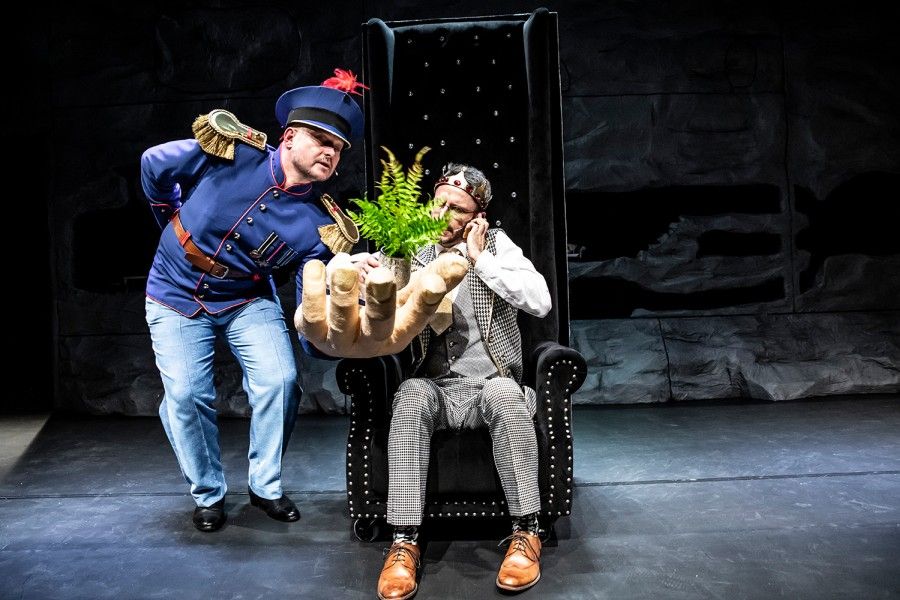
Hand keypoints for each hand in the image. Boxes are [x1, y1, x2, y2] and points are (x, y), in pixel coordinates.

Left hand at [296, 252, 468, 357]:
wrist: (337, 335)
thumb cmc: (381, 311)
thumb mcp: (407, 295)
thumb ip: (434, 278)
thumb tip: (461, 261)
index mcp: (401, 331)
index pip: (417, 316)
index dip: (426, 300)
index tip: (435, 281)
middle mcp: (372, 341)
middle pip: (379, 324)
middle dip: (381, 300)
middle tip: (381, 277)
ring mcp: (341, 341)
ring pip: (343, 319)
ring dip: (343, 293)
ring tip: (343, 267)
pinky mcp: (314, 334)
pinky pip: (311, 316)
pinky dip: (311, 291)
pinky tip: (315, 268)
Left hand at [463, 217, 488, 261]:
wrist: (475, 255)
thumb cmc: (473, 251)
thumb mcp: (473, 242)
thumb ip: (473, 237)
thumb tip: (469, 233)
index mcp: (482, 236)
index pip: (485, 225)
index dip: (482, 220)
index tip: (479, 217)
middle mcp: (482, 234)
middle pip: (485, 222)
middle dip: (480, 219)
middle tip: (473, 221)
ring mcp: (479, 234)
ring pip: (482, 222)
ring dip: (475, 221)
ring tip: (470, 225)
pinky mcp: (475, 234)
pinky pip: (474, 225)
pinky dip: (469, 225)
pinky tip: (466, 230)